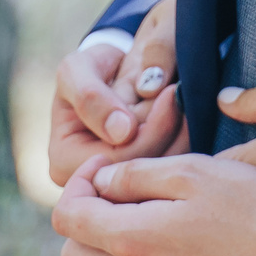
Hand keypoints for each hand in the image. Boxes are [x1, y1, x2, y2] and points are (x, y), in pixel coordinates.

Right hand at [47, 0, 182, 185]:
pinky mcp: (142, 178)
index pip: (117, 159)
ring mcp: (119, 184)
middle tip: (185, 96)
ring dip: (181, 136)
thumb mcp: (76, 71)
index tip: (169, 93)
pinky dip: (183, 140)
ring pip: (160, 172)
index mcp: (65, 164)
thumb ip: (91, 97)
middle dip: (169, 133)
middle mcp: (92, 182)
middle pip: (142, 172)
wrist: (108, 75)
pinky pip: (169, 167)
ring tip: (188, 101)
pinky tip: (190, 114)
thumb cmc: (87, 70)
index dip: (149, 130)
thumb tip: (122, 132)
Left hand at [54, 152, 255, 255]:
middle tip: (116, 186)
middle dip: (83, 216)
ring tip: (149, 203)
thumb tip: (103, 180)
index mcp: (133, 241)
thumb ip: (137, 173)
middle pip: (73, 253)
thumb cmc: (253, 208)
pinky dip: (136, 255)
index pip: (67, 218)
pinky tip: (173, 228)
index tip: (106, 164)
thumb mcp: (195, 171)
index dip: (77, 183)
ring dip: (109, 237)